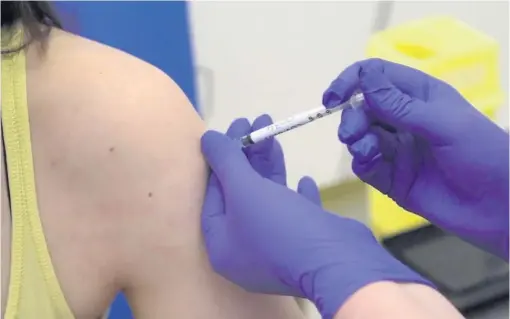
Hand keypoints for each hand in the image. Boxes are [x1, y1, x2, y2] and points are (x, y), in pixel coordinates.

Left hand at [201, 116, 430, 318]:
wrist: (336, 262)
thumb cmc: (279, 227)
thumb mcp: (244, 190)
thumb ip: (225, 162)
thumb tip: (206, 138)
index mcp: (222, 245)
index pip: (215, 193)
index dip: (223, 157)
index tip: (236, 127)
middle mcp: (246, 250)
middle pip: (242, 194)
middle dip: (249, 155)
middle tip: (257, 122)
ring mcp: (277, 249)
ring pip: (269, 199)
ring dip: (271, 166)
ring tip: (274, 134)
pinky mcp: (305, 245)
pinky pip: (295, 215)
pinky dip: (297, 196)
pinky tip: (305, 180)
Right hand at [323, 58, 508, 258]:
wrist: (501, 207)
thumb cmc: (484, 155)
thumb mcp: (443, 124)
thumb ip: (400, 105)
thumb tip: (364, 78)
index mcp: (419, 97)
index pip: (376, 77)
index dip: (351, 82)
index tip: (333, 97)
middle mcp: (404, 120)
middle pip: (362, 108)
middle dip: (351, 118)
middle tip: (351, 134)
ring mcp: (398, 149)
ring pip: (361, 136)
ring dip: (356, 140)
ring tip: (365, 151)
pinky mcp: (393, 178)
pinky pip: (366, 165)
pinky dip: (361, 162)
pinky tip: (368, 164)